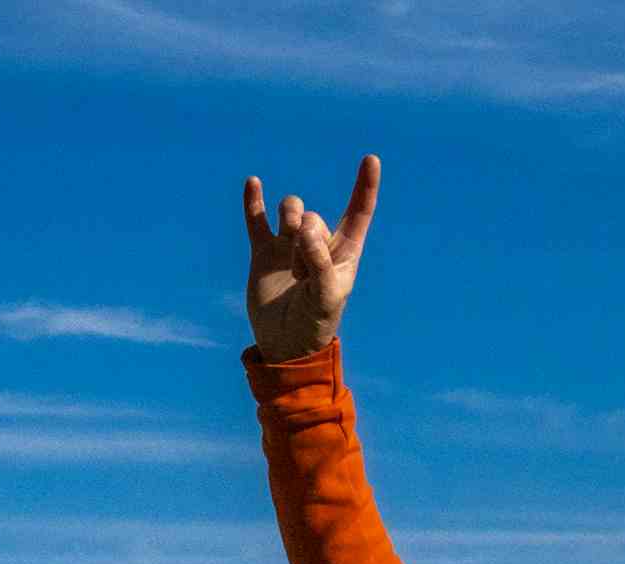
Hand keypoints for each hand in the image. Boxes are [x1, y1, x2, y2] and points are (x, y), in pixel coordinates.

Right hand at [240, 154, 378, 360]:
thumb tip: (305, 228)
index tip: (371, 159)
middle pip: (314, 215)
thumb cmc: (315, 324)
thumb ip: (319, 262)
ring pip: (291, 210)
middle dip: (307, 239)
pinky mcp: (264, 250)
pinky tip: (254, 183)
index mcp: (344, 252)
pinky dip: (254, 201)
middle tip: (304, 274)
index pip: (358, 212)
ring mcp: (289, 244)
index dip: (365, 187)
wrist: (285, 344)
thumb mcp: (325, 296)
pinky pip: (257, 219)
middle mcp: (318, 243)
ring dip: (288, 225)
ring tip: (289, 262)